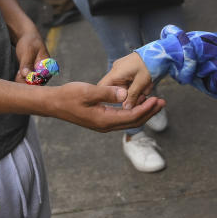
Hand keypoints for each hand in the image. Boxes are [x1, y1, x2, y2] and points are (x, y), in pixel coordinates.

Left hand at [13, 30, 48, 82]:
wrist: (27, 37)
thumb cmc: (29, 42)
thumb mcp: (27, 52)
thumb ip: (27, 64)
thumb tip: (26, 75)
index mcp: (49, 66)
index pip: (42, 80)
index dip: (31, 81)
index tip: (22, 75)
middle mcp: (46, 72)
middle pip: (36, 85)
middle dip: (25, 81)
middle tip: (20, 71)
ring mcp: (40, 75)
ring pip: (30, 85)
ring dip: (22, 80)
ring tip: (20, 70)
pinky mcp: (34, 75)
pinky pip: (27, 82)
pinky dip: (21, 79)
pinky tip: (20, 71)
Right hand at [49, 81, 164, 131]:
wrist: (53, 104)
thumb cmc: (68, 96)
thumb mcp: (88, 91)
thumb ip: (108, 93)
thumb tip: (126, 94)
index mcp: (104, 120)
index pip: (132, 116)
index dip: (146, 108)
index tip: (157, 99)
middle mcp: (105, 126)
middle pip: (133, 122)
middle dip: (149, 112)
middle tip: (163, 102)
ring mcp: (103, 124)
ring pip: (128, 121)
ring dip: (142, 112)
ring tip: (154, 102)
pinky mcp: (100, 120)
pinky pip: (121, 118)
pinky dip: (132, 111)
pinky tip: (136, 103)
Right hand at [98, 52, 153, 108]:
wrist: (159, 52)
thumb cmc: (150, 63)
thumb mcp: (141, 82)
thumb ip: (132, 96)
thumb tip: (126, 109)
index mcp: (115, 73)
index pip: (103, 88)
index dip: (111, 99)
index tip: (124, 103)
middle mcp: (116, 71)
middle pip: (116, 91)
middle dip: (129, 96)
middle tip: (142, 96)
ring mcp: (121, 71)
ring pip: (125, 89)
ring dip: (136, 92)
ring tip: (147, 87)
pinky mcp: (128, 71)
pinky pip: (130, 84)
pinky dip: (138, 87)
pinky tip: (147, 84)